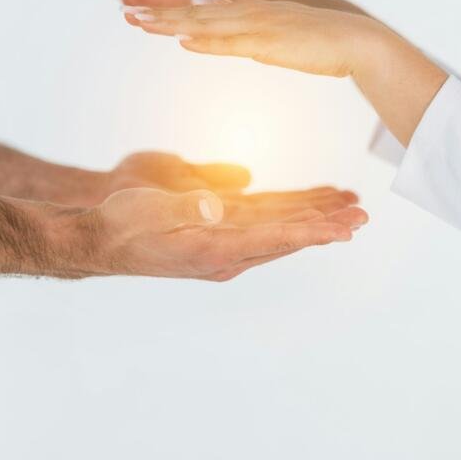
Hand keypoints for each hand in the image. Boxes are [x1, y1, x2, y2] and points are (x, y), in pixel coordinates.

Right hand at [100, 151, 358, 224]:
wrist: (99, 240)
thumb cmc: (120, 224)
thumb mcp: (149, 209)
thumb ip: (187, 207)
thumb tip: (218, 207)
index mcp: (213, 249)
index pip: (274, 239)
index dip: (311, 232)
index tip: (343, 228)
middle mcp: (225, 253)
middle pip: (287, 237)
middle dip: (326, 226)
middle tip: (361, 216)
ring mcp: (223, 246)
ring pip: (278, 229)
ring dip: (313, 219)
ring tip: (347, 210)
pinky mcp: (217, 234)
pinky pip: (262, 224)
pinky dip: (289, 214)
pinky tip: (307, 207)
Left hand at [120, 0, 448, 144]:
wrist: (355, 43)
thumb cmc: (315, 41)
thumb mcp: (266, 36)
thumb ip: (232, 34)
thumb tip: (195, 35)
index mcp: (246, 6)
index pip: (195, 3)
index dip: (163, 3)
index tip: (134, 5)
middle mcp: (248, 8)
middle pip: (193, 7)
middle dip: (156, 7)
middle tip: (122, 7)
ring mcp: (259, 23)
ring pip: (206, 20)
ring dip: (172, 20)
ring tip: (139, 20)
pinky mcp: (271, 41)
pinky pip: (234, 41)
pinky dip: (209, 39)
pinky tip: (185, 39)